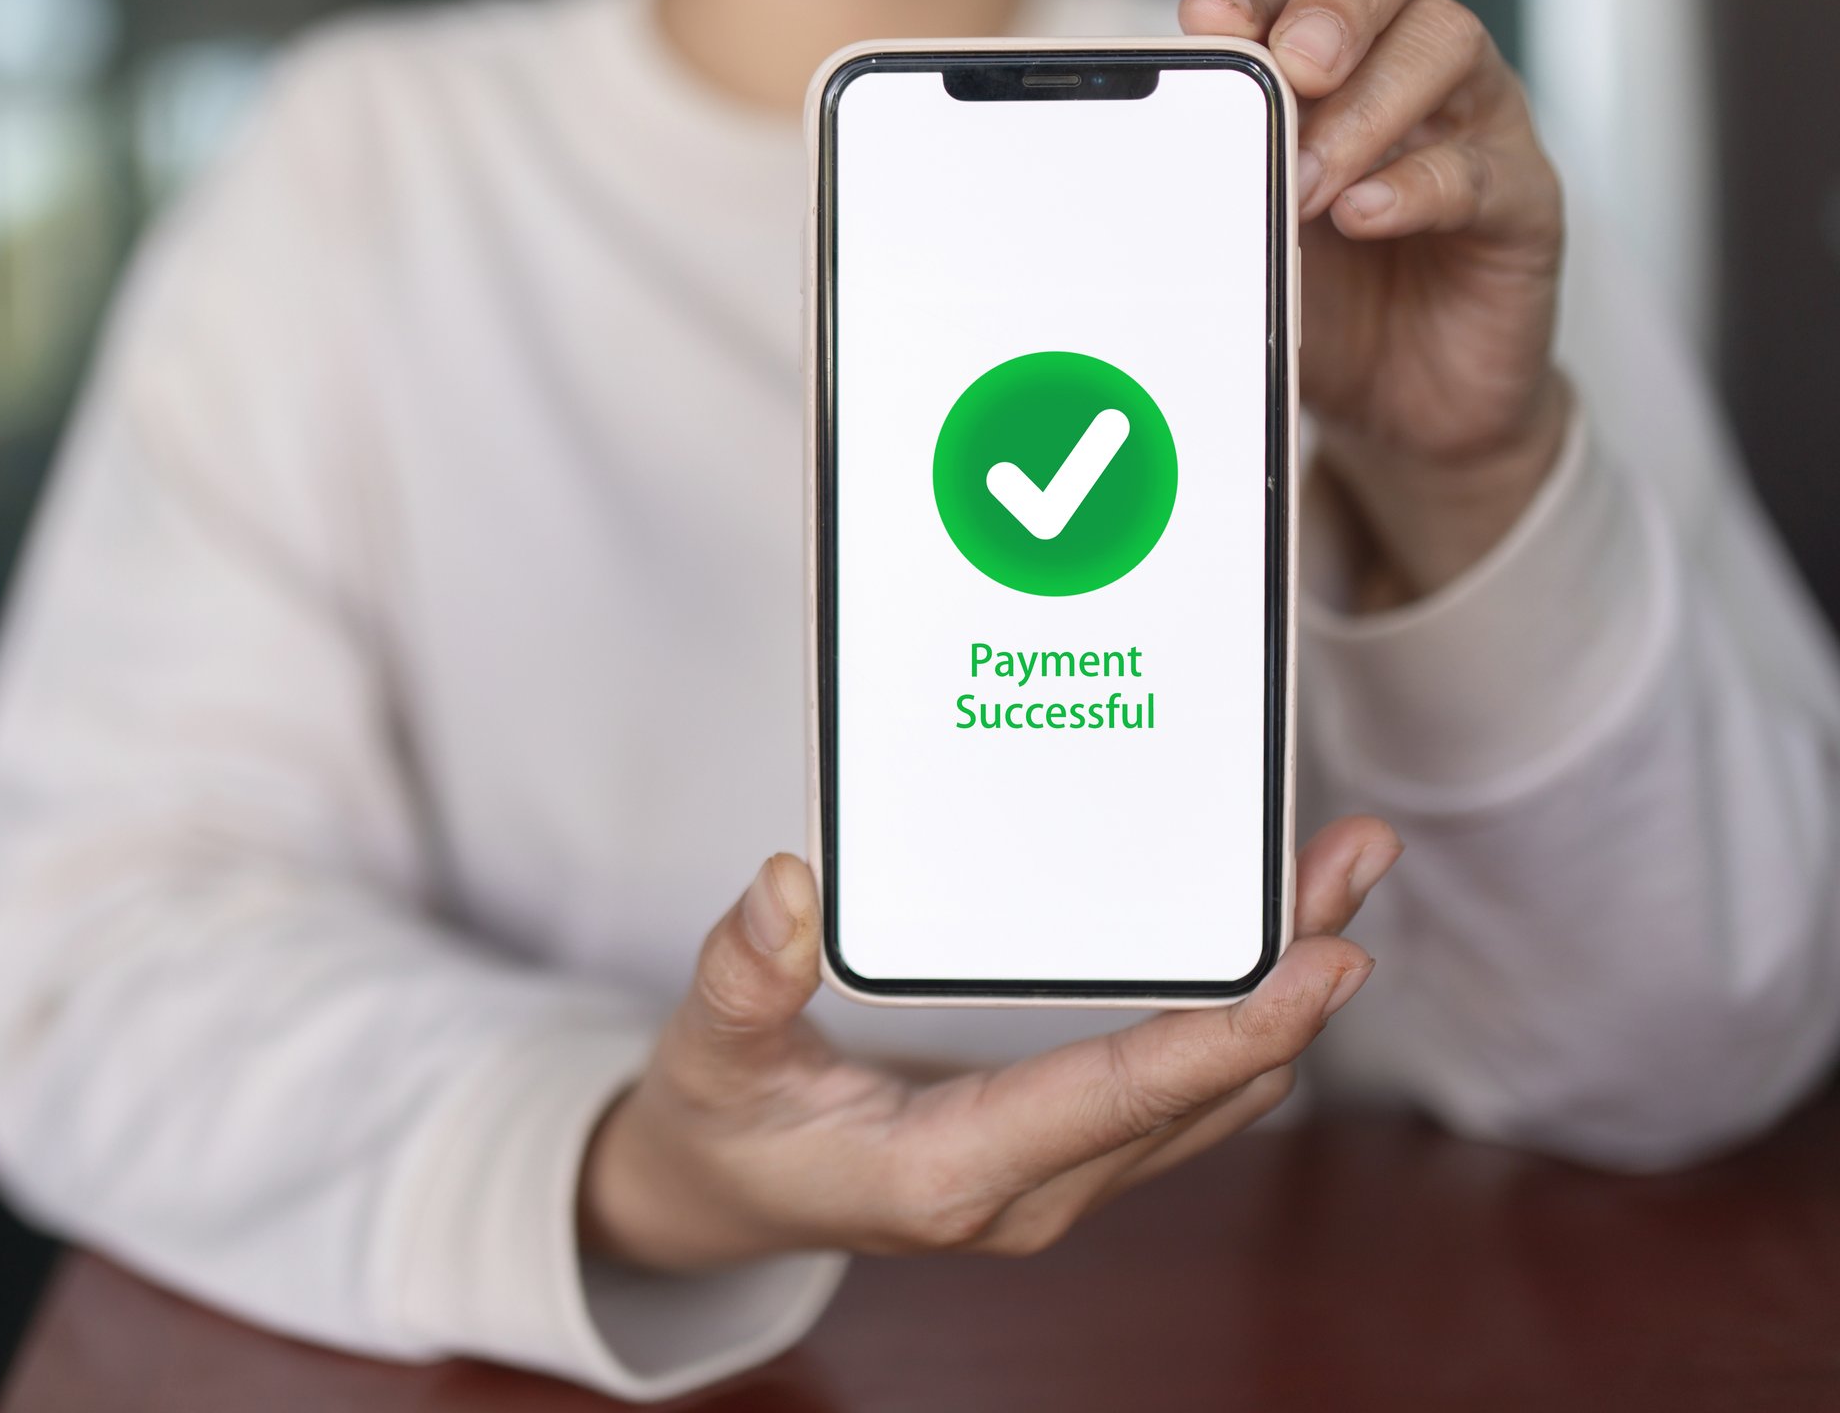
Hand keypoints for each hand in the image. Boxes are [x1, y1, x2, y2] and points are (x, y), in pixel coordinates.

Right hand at [577, 818, 1400, 1269]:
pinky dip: (1238, 1013)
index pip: (1117, 1100)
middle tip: (1353, 859)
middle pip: (1200, 1086)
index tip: (1321, 963)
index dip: (1228, 1032)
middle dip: (1289, 979)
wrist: (718, 1199)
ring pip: (1213, 1092)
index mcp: (950, 1174)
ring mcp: (1059, 1180)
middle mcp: (1031, 1192)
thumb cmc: (718, 1127)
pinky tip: (1265, 938)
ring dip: (1280, 991)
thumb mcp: (705, 1052)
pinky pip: (1181, 1090)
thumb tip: (791, 887)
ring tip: (1333, 872)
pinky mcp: (1068, 1153)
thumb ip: (743, 977)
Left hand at [1178, 0, 1569, 606]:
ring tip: (1305, 182)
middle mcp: (1412, 62)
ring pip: (1447, 43)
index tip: (1206, 25)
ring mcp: (1478, 121)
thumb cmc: (1322, 295)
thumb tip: (1135, 168)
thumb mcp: (1243, 237)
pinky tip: (1362, 215)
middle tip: (1295, 65)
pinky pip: (1481, 167)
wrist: (1409, 401)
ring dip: (1364, 107)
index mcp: (1336, 52)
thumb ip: (1204, 189)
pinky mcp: (1524, 200)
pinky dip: (1414, 187)